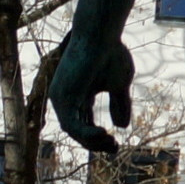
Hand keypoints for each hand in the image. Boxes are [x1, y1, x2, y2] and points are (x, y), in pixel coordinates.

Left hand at [47, 26, 132, 155]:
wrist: (101, 35)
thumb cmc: (110, 54)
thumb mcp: (119, 85)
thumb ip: (120, 105)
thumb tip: (122, 127)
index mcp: (78, 95)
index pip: (84, 123)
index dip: (99, 137)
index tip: (116, 145)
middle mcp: (66, 98)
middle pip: (77, 130)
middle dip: (96, 143)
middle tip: (115, 148)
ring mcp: (62, 97)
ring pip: (73, 130)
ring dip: (92, 140)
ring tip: (111, 142)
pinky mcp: (62, 96)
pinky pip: (71, 123)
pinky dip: (86, 132)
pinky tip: (103, 132)